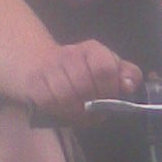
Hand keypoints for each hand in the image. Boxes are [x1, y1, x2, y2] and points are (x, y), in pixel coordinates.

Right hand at [25, 40, 141, 119]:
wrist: (41, 64)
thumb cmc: (83, 71)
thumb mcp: (111, 69)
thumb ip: (128, 75)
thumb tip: (128, 85)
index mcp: (93, 50)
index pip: (104, 69)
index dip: (109, 90)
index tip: (109, 100)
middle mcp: (70, 54)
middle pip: (85, 86)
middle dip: (92, 104)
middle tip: (93, 110)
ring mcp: (49, 67)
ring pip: (66, 97)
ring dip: (75, 110)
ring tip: (79, 112)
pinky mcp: (33, 82)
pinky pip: (49, 102)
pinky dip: (58, 111)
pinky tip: (63, 110)